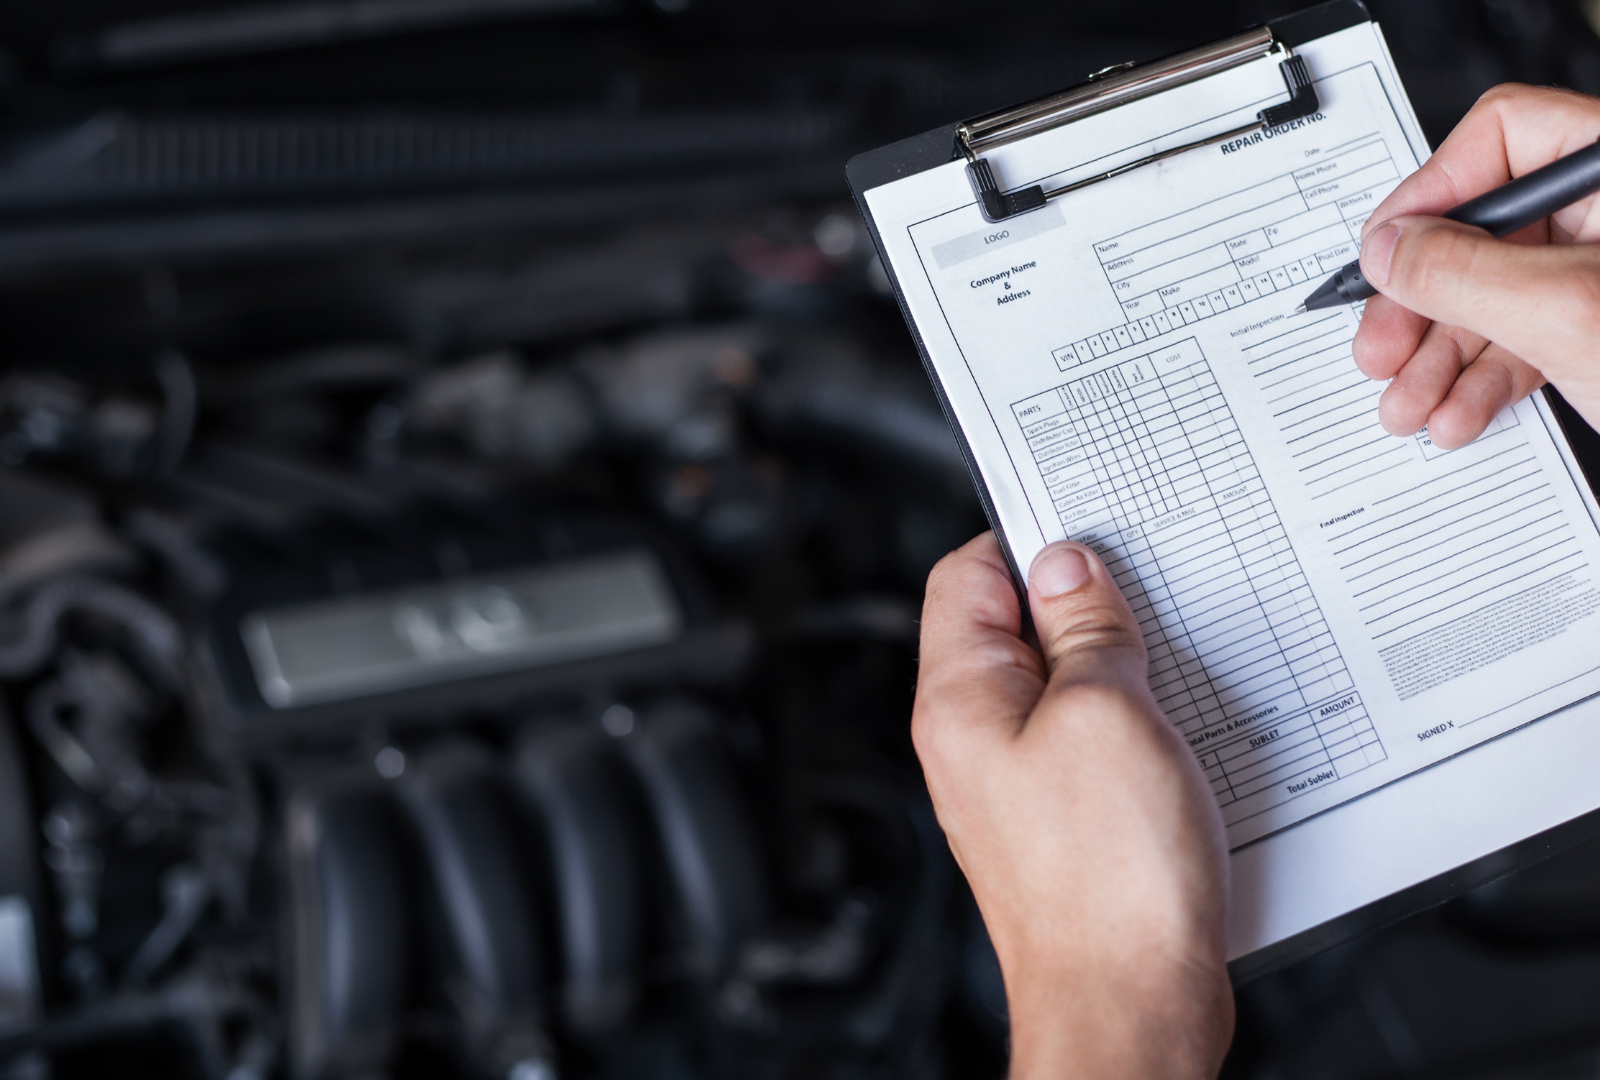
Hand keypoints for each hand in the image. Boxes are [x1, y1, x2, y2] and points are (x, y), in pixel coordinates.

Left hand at [912, 534, 1231, 1078]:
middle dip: (1082, 604)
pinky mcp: (1062, 820)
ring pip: (1060, 686)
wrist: (1131, 1008)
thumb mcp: (1108, 714)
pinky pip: (1089, 742)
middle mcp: (973, 739)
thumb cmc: (1108, 884)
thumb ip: (1085, 628)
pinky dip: (1132, 722)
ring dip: (1116, 667)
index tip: (1092, 532)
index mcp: (959, 700)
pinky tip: (1178, 731)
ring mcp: (1016, 782)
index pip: (966, 575)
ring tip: (1167, 671)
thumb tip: (1068, 565)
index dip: (1027, 540)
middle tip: (1146, 601)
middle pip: (1014, 628)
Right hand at [1352, 83, 1599, 449]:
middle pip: (1485, 232)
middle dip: (1423, 305)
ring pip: (1497, 298)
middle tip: (1381, 345)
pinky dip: (1483, 382)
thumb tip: (1391, 249)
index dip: (1429, 197)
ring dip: (1440, 359)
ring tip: (1408, 401)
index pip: (1503, 140)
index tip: (1384, 256)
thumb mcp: (1565, 313)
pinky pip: (1527, 342)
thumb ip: (1462, 272)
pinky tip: (1457, 412)